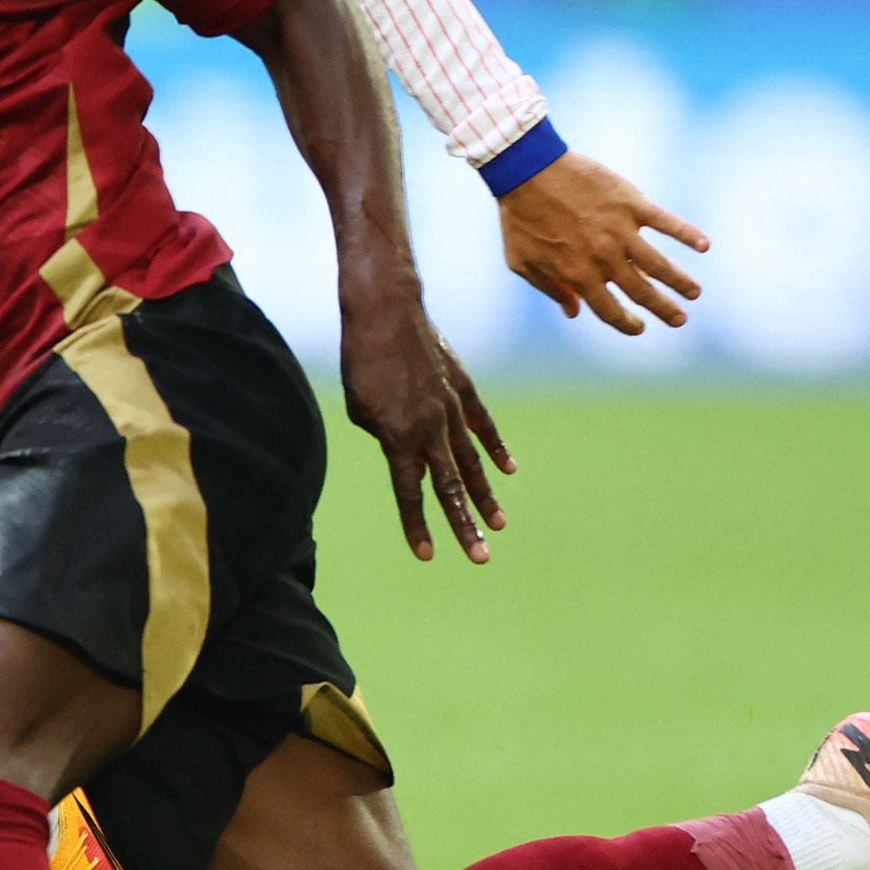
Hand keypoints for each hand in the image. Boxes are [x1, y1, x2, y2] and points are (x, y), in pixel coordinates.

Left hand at [337, 278, 513, 563]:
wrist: (386, 312)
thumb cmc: (361, 361)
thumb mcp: (360, 408)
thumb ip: (384, 436)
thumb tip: (407, 453)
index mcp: (398, 437)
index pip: (409, 492)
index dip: (416, 524)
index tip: (426, 555)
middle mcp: (430, 429)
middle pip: (450, 487)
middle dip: (464, 525)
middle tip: (480, 558)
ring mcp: (451, 408)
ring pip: (471, 461)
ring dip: (485, 496)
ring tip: (498, 525)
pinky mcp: (463, 388)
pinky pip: (482, 425)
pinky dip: (495, 448)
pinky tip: (508, 470)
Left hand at [499, 151, 708, 334]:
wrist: (526, 170)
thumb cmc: (519, 218)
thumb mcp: (522, 262)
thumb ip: (550, 289)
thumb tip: (574, 312)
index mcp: (578, 275)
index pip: (610, 311)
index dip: (627, 324)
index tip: (640, 328)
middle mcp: (604, 258)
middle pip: (642, 292)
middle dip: (663, 309)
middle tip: (680, 320)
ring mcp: (620, 230)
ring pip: (659, 264)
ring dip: (680, 281)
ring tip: (695, 293)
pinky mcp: (631, 204)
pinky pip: (665, 222)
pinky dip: (687, 233)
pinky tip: (704, 245)